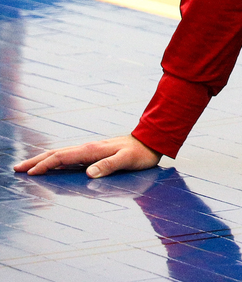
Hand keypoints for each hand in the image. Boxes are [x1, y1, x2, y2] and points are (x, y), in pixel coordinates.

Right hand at [13, 135, 160, 177]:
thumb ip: (109, 166)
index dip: (45, 165)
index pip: (62, 157)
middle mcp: (88, 149)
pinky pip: (69, 157)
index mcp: (92, 150)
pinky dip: (56, 161)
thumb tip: (89, 173)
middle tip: (17, 168)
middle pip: (56, 154)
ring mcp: (90, 151)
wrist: (151, 141)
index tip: (29, 173)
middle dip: (36, 160)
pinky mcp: (94, 154)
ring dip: (43, 160)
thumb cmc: (140, 153)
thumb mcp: (127, 160)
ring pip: (61, 154)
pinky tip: (52, 166)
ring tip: (28, 167)